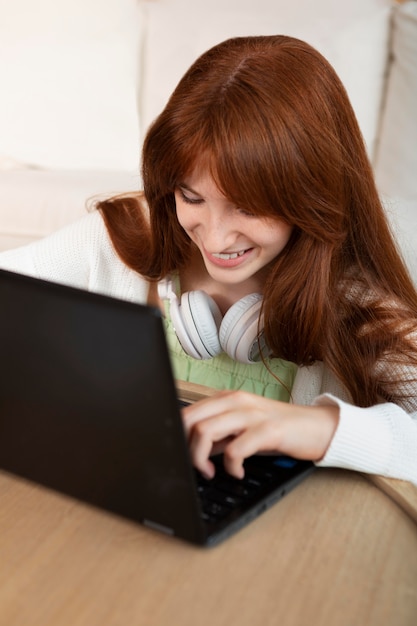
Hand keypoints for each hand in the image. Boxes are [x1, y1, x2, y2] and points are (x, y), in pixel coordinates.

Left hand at [182, 390, 338, 478]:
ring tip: (210, 472)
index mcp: (227, 398)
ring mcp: (252, 413)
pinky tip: (237, 473)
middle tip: (195, 467)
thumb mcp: (242, 428)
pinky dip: (229, 466)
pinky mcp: (268, 430)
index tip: (181, 456)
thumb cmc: (278, 431)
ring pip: (206, 431)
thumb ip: (218, 434)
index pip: (187, 412)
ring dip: (200, 458)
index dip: (177, 436)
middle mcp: (236, 401)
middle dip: (184, 448)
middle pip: (190, 420)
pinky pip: (235, 449)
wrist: (318, 428)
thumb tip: (188, 449)